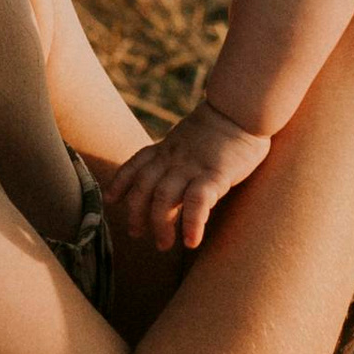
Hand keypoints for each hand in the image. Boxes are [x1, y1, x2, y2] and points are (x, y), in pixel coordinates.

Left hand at [111, 100, 275, 252]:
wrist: (241, 109)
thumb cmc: (223, 125)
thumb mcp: (190, 135)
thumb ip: (178, 152)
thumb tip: (173, 173)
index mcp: (167, 147)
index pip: (136, 164)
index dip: (120, 182)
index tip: (112, 200)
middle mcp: (173, 158)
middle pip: (143, 187)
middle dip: (136, 214)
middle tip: (138, 234)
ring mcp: (192, 166)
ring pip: (163, 197)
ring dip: (160, 224)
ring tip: (163, 244)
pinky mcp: (215, 174)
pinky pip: (197, 201)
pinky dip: (191, 223)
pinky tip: (191, 241)